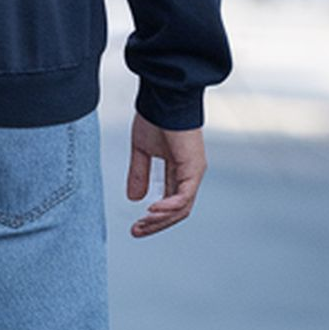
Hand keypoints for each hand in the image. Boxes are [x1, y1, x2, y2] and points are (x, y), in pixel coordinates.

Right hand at [126, 117, 206, 237]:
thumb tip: (134, 198)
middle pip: (178, 211)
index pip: (171, 203)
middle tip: (136, 231)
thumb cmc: (154, 117)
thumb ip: (139, 174)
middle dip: (156, 224)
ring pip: (181, 209)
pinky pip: (183, 197)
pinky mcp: (193, 168)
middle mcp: (190, 174)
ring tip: (142, 224)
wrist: (163, 98)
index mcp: (180, 170)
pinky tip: (152, 209)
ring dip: (161, 220)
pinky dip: (168, 207)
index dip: (154, 218)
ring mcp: (194, 172)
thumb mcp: (141, 150)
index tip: (136, 225)